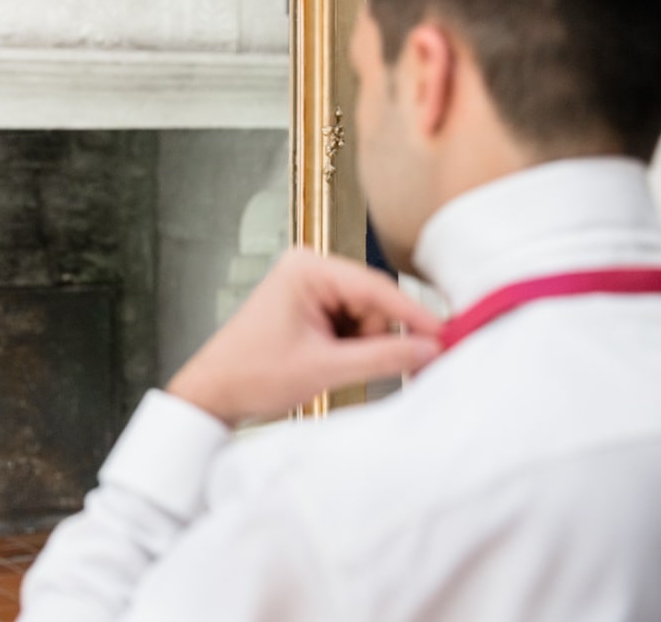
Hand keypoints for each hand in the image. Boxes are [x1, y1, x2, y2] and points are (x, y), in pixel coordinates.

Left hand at [166, 249, 442, 425]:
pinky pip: (352, 327)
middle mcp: (310, 269)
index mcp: (307, 268)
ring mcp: (310, 289)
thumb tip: (431, 350)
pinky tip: (331, 364)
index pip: (376, 287)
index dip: (414, 314)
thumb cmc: (252, 374)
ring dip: (363, 348)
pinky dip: (352, 350)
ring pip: (367, 318)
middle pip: (374, 303)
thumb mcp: (325, 369)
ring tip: (331, 368)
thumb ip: (383, 358)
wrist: (214, 393)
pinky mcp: (311, 309)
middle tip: (374, 368)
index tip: (448, 335)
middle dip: (378, 339)